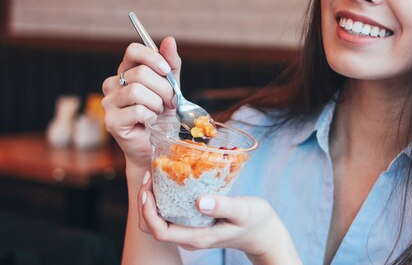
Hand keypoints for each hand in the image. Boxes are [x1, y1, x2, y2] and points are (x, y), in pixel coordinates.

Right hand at [102, 37, 181, 169]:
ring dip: (157, 104)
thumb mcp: (171, 86)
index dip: (153, 57)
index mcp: (126, 71)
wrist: (159, 144)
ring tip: (158, 112)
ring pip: (137, 91)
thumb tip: (169, 40)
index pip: (133, 50)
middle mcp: (113, 84)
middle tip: (169, 102)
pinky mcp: (111, 122)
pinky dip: (151, 117)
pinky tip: (150, 122)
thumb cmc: (163, 115)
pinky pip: (137, 110)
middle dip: (163, 88)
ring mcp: (108, 103)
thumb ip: (170, 65)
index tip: (166, 71)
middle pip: (140, 72)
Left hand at [138, 173, 302, 264]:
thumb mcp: (243, 211)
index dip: (148, 211)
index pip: (160, 231)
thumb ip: (223, 207)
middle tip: (150, 176)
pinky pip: (170, 214)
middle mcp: (189, 237)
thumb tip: (199, 202)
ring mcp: (190, 231)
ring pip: (159, 221)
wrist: (264, 232)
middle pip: (153, 227)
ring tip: (156, 176)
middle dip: (145, 203)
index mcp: (196, 237)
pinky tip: (170, 181)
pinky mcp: (194, 223)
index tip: (149, 189)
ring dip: (152, 200)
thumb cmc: (255, 221)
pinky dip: (163, 199)